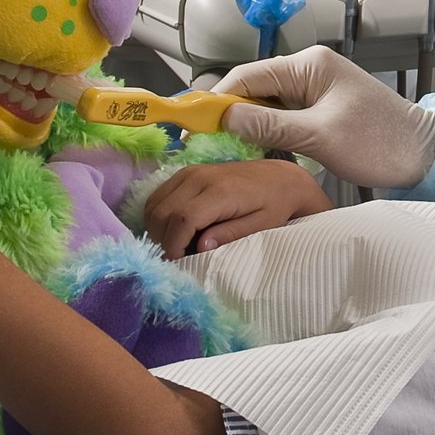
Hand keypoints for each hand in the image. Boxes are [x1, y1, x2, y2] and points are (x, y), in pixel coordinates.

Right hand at [143, 159, 331, 257]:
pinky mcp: (185, 172)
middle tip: (177, 257)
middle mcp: (200, 177)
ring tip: (177, 244)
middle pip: (162, 212)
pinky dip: (159, 216)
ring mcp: (190, 172)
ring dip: (158, 229)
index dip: (174, 244)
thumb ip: (230, 235)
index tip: (178, 262)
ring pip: (154, 204)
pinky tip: (175, 229)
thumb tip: (199, 247)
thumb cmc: (274, 205)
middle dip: (163, 240)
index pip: (182, 219)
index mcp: (221, 192)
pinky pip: (158, 196)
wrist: (280, 177)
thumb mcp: (261, 226)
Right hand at [214, 45, 434, 188]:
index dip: (218, 101)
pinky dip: (265, 134)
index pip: (248, 77)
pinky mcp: (319, 111)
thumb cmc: (379, 142)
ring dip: (246, 127)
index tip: (195, 128)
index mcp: (308, 66)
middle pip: (253, 90)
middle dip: (228, 116)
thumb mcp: (320, 136)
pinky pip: (281, 118)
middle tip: (205, 146)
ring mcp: (314, 91)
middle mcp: (308, 71)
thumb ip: (271, 126)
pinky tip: (253, 152)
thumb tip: (226, 118)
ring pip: (265, 106)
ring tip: (224, 152)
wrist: (423, 155)